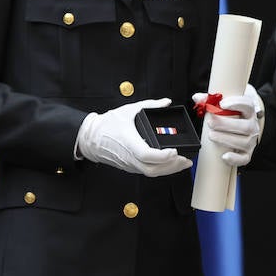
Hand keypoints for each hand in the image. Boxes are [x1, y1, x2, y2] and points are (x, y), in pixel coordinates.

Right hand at [77, 98, 191, 176]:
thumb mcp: (128, 110)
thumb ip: (150, 105)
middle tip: (185, 159)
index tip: (174, 151)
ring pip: (151, 173)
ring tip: (182, 163)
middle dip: (172, 166)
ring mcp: (130, 164)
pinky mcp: (130, 167)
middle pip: (152, 170)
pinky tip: (170, 165)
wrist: (90, 138)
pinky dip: (161, 170)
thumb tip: (166, 102)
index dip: (162, 156)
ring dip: (169, 170)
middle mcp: (129, 157)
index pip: (147, 155)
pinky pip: (147, 171)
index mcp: (128, 142)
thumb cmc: (107, 125)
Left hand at [193, 84, 262, 166]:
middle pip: (244, 126)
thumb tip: (197, 98)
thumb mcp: (225, 103)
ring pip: (243, 142)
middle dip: (226, 124)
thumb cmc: (233, 113)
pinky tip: (224, 156)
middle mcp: (252, 126)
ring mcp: (251, 141)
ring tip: (211, 135)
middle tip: (210, 122)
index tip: (222, 104)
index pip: (247, 105)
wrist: (243, 123)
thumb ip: (211, 99)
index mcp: (249, 111)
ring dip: (226, 139)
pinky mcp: (247, 153)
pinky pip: (244, 159)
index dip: (236, 103)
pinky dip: (235, 159)